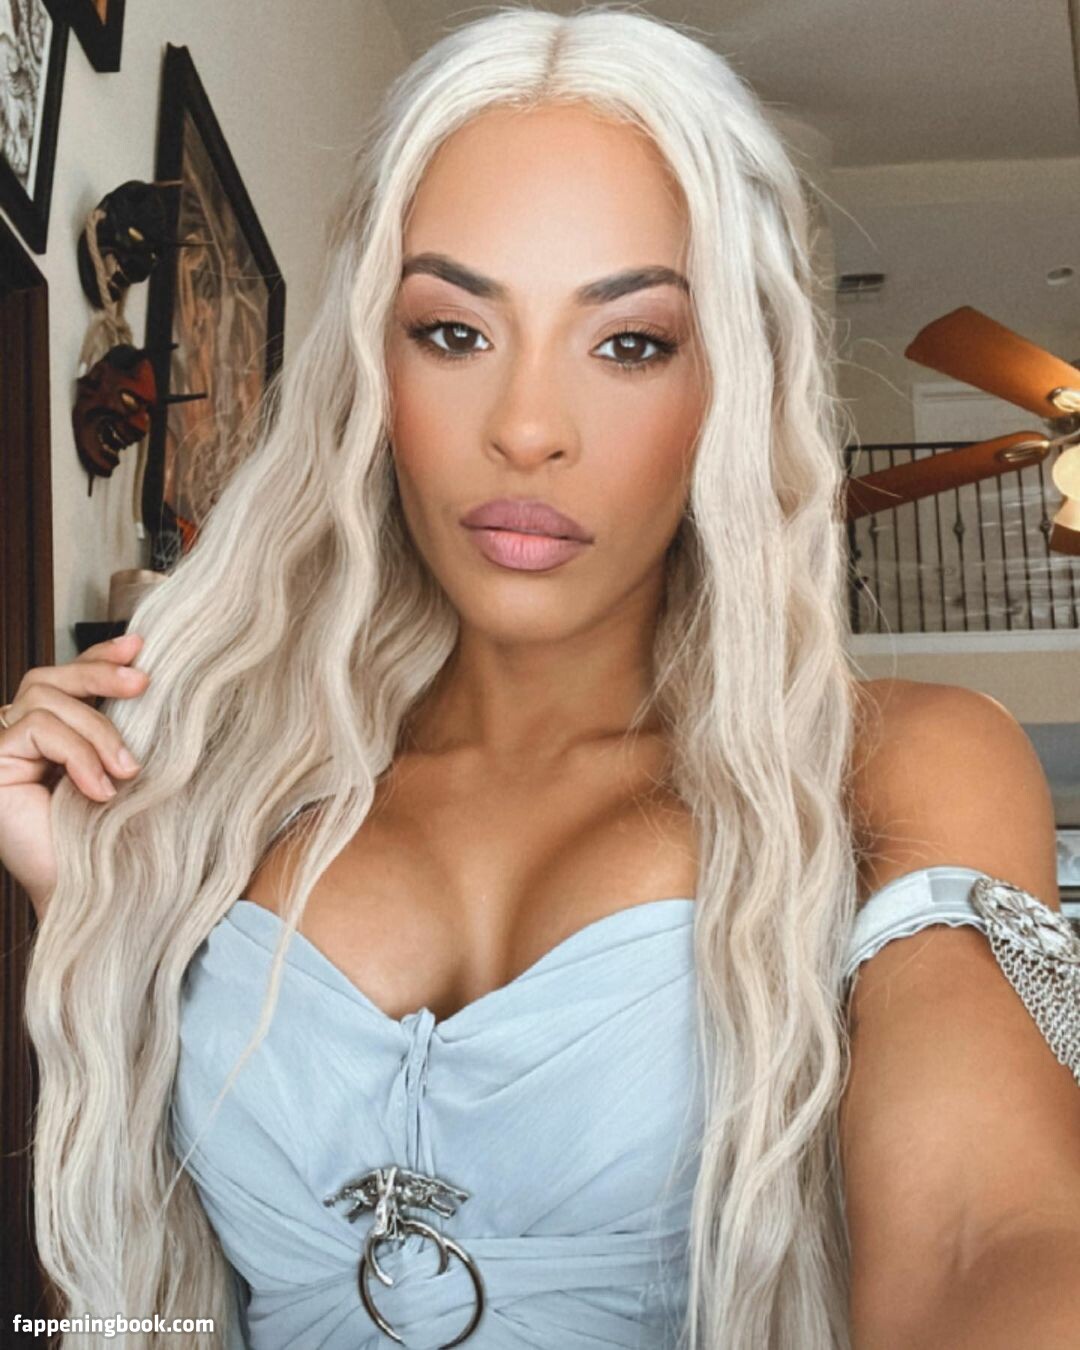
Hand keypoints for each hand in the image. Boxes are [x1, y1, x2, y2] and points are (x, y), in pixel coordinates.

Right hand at [0, 632, 149, 919]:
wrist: (103, 899)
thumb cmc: (122, 843)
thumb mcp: (132, 772)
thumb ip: (130, 730)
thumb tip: (153, 676)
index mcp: (55, 738)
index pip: (68, 679)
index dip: (99, 655)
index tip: (141, 647)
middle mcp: (21, 741)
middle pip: (49, 678)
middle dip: (99, 672)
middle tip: (144, 684)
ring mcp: (3, 754)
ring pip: (43, 697)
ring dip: (95, 728)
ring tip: (127, 771)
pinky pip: (36, 729)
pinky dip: (77, 753)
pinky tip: (100, 789)